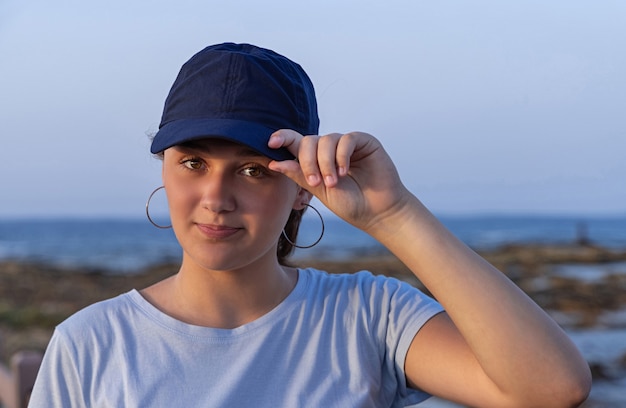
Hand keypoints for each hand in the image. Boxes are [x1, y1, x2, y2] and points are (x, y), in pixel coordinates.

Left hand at [268, 129, 410, 231]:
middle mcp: (330, 149)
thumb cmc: (351, 204)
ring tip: (333, 182)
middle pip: (309, 141)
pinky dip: (341, 156)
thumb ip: (300, 175)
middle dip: (307, 161)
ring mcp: (347, 144)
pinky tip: (344, 172)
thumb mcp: (320, 191)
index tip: (271, 144)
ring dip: (325, 162)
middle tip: (316, 182)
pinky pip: (346, 140)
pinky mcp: (364, 142)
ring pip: (326, 140)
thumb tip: (275, 163)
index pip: (296, 142)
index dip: (283, 138)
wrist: (377, 212)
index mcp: (316, 160)